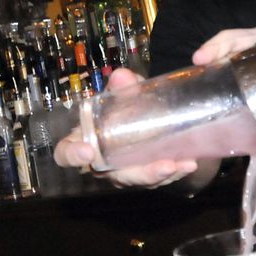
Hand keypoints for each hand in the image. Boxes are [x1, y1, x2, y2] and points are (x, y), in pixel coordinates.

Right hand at [52, 68, 199, 187]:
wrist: (144, 120)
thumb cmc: (122, 107)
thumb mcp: (120, 95)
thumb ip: (121, 87)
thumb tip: (123, 76)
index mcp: (85, 140)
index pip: (65, 154)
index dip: (72, 156)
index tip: (87, 152)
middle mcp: (102, 162)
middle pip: (113, 175)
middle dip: (139, 174)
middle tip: (162, 166)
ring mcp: (123, 172)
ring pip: (139, 180)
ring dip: (161, 175)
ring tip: (181, 164)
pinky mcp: (144, 176)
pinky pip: (157, 179)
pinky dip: (174, 172)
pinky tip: (189, 163)